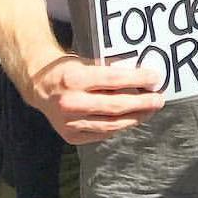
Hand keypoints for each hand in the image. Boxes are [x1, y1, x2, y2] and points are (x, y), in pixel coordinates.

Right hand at [27, 54, 164, 145]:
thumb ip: (109, 70)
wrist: (38, 85)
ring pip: (110, 125)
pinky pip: (100, 133)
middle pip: (115, 106)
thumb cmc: (67, 68)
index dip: (138, 80)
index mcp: (75, 78)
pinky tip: (129, 120)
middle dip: (141, 104)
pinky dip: (117, 127)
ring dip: (134, 118)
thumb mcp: (86, 61)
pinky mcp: (70, 136)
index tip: (155, 78)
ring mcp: (69, 122)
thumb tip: (140, 76)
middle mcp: (71, 103)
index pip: (114, 80)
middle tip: (158, 100)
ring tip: (149, 111)